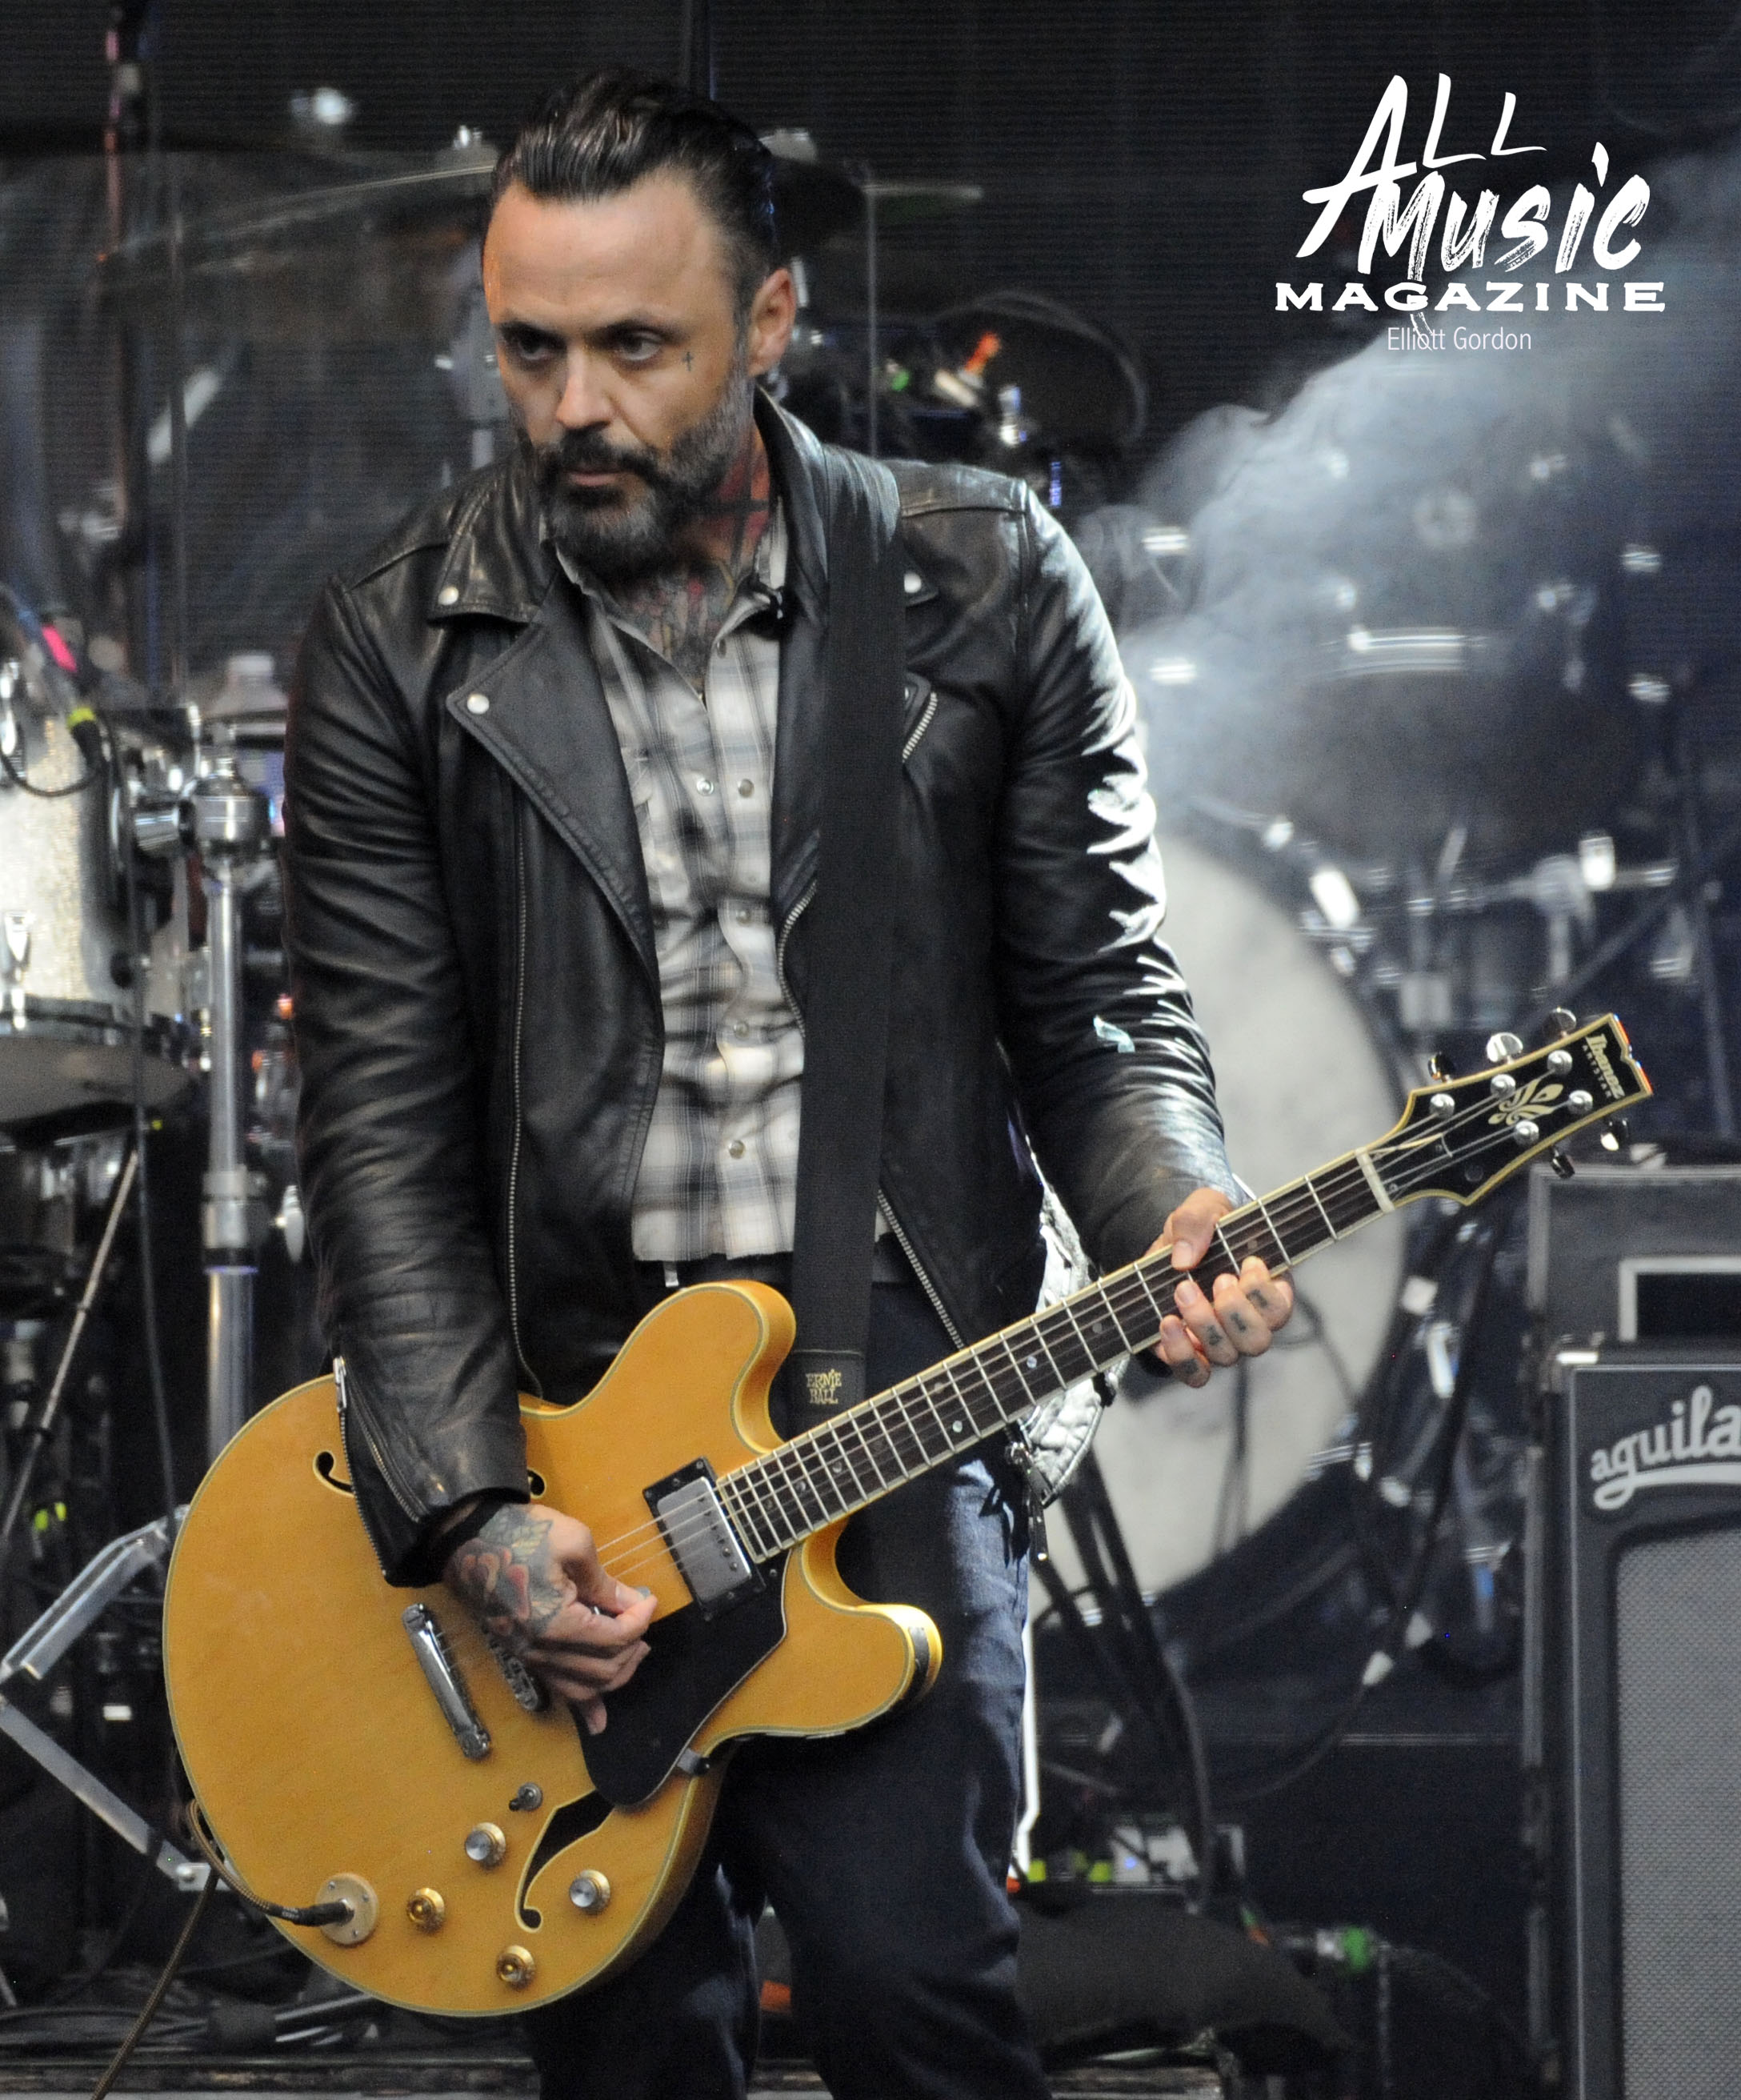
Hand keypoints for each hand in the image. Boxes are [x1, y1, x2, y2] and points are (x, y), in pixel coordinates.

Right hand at [442, 1502, 656, 1734]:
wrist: (468, 1539)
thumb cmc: (521, 1535)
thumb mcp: (573, 1544)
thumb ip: (605, 1583)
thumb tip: (633, 1604)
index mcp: (557, 1625)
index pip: (614, 1639)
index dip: (640, 1619)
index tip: (650, 1598)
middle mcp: (542, 1651)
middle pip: (603, 1670)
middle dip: (632, 1648)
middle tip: (643, 1621)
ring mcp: (529, 1657)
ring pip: (583, 1687)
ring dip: (615, 1674)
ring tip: (634, 1651)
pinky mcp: (521, 1654)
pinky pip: (558, 1689)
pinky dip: (583, 1706)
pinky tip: (599, 1723)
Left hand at [1144, 1187, 1293, 1388]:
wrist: (1170, 1249)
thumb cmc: (1201, 1229)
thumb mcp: (1202, 1208)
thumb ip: (1197, 1220)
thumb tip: (1183, 1259)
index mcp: (1265, 1290)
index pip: (1280, 1309)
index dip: (1265, 1294)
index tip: (1247, 1263)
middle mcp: (1248, 1323)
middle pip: (1258, 1341)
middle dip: (1235, 1311)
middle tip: (1217, 1279)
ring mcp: (1221, 1341)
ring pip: (1227, 1356)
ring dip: (1204, 1325)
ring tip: (1183, 1290)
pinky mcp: (1191, 1352)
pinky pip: (1194, 1373)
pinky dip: (1181, 1354)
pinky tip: (1167, 1323)